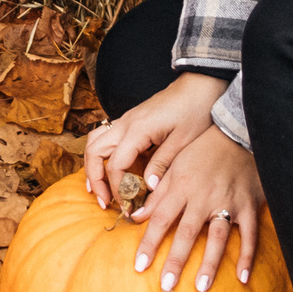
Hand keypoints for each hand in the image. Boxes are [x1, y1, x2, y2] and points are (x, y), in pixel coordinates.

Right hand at [84, 71, 227, 210]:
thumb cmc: (195, 110)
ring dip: (92, 166)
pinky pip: (105, 138)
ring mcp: (126, 120)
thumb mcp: (183, 140)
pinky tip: (108, 170)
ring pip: (94, 143)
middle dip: (95, 179)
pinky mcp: (131, 120)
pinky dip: (100, 156)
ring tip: (98, 189)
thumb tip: (148, 188)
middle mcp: (125, 123)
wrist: (200, 84)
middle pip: (94, 152)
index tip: (128, 206)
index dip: (118, 189)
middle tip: (105, 202)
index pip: (115, 165)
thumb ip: (163, 163)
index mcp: (137, 129)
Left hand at [128, 126, 264, 291]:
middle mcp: (203, 196)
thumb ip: (157, 194)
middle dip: (176, 260)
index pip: (160, 219)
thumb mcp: (175, 166)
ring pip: (218, 237)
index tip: (139, 266)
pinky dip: (247, 257)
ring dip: (210, 263)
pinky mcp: (249, 206)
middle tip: (165, 285)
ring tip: (200, 287)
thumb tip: (137, 217)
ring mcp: (228, 202)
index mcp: (182, 186)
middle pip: (187, 232)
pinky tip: (242, 278)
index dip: (149, 243)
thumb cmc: (201, 152)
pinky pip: (250, 235)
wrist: (238, 135)